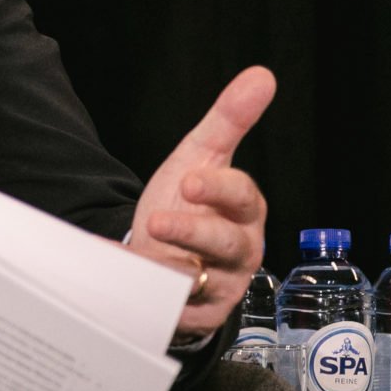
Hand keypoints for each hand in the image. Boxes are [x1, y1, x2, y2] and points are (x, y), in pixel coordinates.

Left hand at [127, 66, 274, 338]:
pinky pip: (175, 313)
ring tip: (143, 261)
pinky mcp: (197, 315)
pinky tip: (129, 290)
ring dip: (174, 274)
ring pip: (206, 285)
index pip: (241, 197)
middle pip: (227, 244)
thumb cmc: (192, 203)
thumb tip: (261, 75)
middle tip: (159, 222)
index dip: (219, 189)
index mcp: (242, 211)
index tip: (190, 180)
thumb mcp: (202, 158)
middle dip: (195, 232)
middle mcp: (238, 251)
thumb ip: (229, 121)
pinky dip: (150, 303)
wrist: (169, 254)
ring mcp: (220, 286)